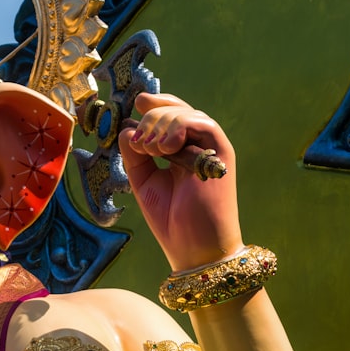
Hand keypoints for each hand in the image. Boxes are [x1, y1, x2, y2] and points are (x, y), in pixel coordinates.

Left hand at [118, 93, 243, 270]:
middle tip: (142, 145)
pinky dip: (179, 128)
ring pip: (187, 114)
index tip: (138, 103)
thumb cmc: (170, 218)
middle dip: (152, 118)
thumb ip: (134, 153)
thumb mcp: (143, 180)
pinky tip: (164, 149)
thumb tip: (128, 126)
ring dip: (162, 124)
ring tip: (152, 151)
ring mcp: (211, 148)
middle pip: (177, 110)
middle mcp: (198, 146)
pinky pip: (203, 124)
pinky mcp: (222, 154)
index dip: (156, 104)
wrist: (193, 247)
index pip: (172, 114)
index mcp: (181, 150)